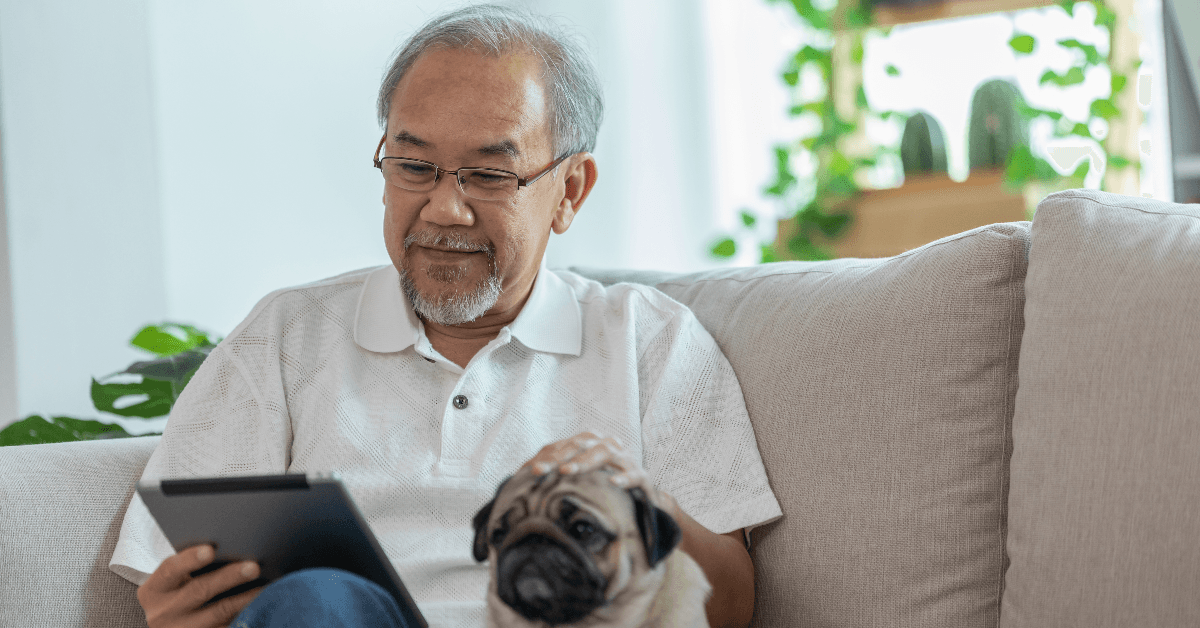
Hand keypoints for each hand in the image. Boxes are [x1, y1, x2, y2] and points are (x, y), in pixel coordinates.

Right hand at [137, 544, 262, 627]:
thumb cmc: (173, 596)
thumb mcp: (169, 584)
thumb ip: (188, 568)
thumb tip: (228, 545)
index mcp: (154, 590)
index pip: (171, 570)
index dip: (190, 560)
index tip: (210, 549)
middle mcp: (164, 612)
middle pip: (199, 590)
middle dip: (228, 577)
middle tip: (253, 566)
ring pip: (218, 613)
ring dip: (244, 599)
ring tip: (265, 587)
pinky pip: (224, 627)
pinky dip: (244, 616)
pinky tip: (261, 606)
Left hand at [523, 432, 676, 512]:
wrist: (641, 502)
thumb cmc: (603, 490)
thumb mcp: (578, 482)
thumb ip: (555, 477)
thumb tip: (519, 480)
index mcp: (589, 445)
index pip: (564, 446)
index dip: (546, 456)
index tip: (529, 470)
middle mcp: (607, 446)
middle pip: (580, 444)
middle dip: (558, 456)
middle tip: (540, 470)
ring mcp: (625, 459)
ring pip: (605, 452)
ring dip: (585, 461)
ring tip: (567, 471)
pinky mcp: (641, 477)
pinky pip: (635, 474)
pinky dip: (624, 476)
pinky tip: (613, 482)